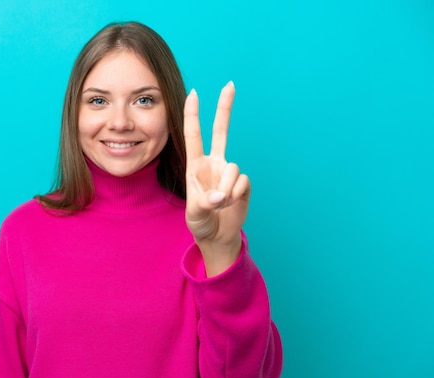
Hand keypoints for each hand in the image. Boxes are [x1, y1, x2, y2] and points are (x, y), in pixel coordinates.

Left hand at [184, 82, 250, 265]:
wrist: (217, 235)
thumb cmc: (200, 221)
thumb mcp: (195, 214)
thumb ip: (205, 203)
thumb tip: (220, 195)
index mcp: (195, 165)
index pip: (194, 135)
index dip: (193, 114)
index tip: (194, 93)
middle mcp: (214, 163)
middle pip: (221, 131)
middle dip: (225, 107)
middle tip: (230, 84)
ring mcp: (229, 172)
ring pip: (232, 168)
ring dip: (226, 189)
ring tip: (219, 204)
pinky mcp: (243, 182)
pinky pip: (242, 182)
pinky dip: (235, 196)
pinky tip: (231, 204)